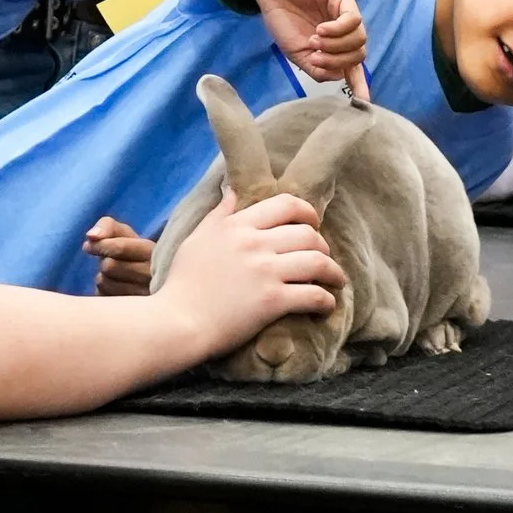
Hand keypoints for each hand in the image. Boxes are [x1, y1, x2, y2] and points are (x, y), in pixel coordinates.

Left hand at [85, 217, 153, 296]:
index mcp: (154, 252)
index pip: (119, 247)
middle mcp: (154, 275)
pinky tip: (116, 292)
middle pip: (109, 266)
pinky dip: (103, 294)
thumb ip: (107, 226)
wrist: (152, 281)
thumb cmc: (132, 252)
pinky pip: (103, 300)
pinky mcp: (135, 313)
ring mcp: (146, 297)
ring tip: (116, 278)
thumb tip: (90, 236)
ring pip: (104, 283)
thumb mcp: (124, 234)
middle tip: (112, 264)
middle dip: (104, 262)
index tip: (88, 246)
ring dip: (103, 279)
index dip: (98, 245)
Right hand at [160, 185, 343, 360]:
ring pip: (318, 262)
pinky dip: (326, 300)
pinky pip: (313, 295)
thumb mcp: (196, 240)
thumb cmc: (182, 283)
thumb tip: (232, 191)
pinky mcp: (272, 301)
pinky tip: (326, 305)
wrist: (176, 322)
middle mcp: (254, 244)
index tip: (314, 224)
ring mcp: (265, 272)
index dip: (308, 212)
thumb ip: (218, 215)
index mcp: (237, 226)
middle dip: (323, 245)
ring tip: (335, 280)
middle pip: (308, 234)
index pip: (286, 205)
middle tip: (324, 257)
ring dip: (333, 272)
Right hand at [247, 0, 368, 87]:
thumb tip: (339, 76)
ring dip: (335, 47)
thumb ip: (318, 68)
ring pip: (359, 40)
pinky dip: (337, 30)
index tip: (363, 101)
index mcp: (335, 46)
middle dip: (337, 61)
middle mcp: (345, 31)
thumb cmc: (283, 20)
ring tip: (314, 41)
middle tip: (314, 56)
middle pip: (358, 55)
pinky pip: (353, 21)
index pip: (354, 67)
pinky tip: (320, 30)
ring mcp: (346, 14)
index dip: (360, 84)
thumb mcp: (298, 54)